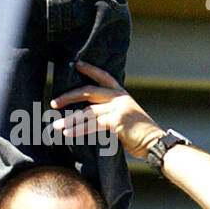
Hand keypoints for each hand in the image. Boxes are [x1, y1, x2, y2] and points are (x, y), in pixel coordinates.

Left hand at [50, 62, 164, 158]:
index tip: (77, 64)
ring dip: (70, 120)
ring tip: (56, 126)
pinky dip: (78, 130)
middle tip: (54, 103)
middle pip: (89, 92)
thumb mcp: (126, 117)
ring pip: (87, 112)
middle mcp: (119, 98)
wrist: (155, 143)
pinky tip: (68, 134)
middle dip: (69, 96)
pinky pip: (93, 125)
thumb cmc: (139, 134)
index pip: (104, 76)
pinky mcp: (117, 121)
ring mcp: (118, 108)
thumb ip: (110, 112)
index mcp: (122, 94)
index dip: (90, 69)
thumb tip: (88, 115)